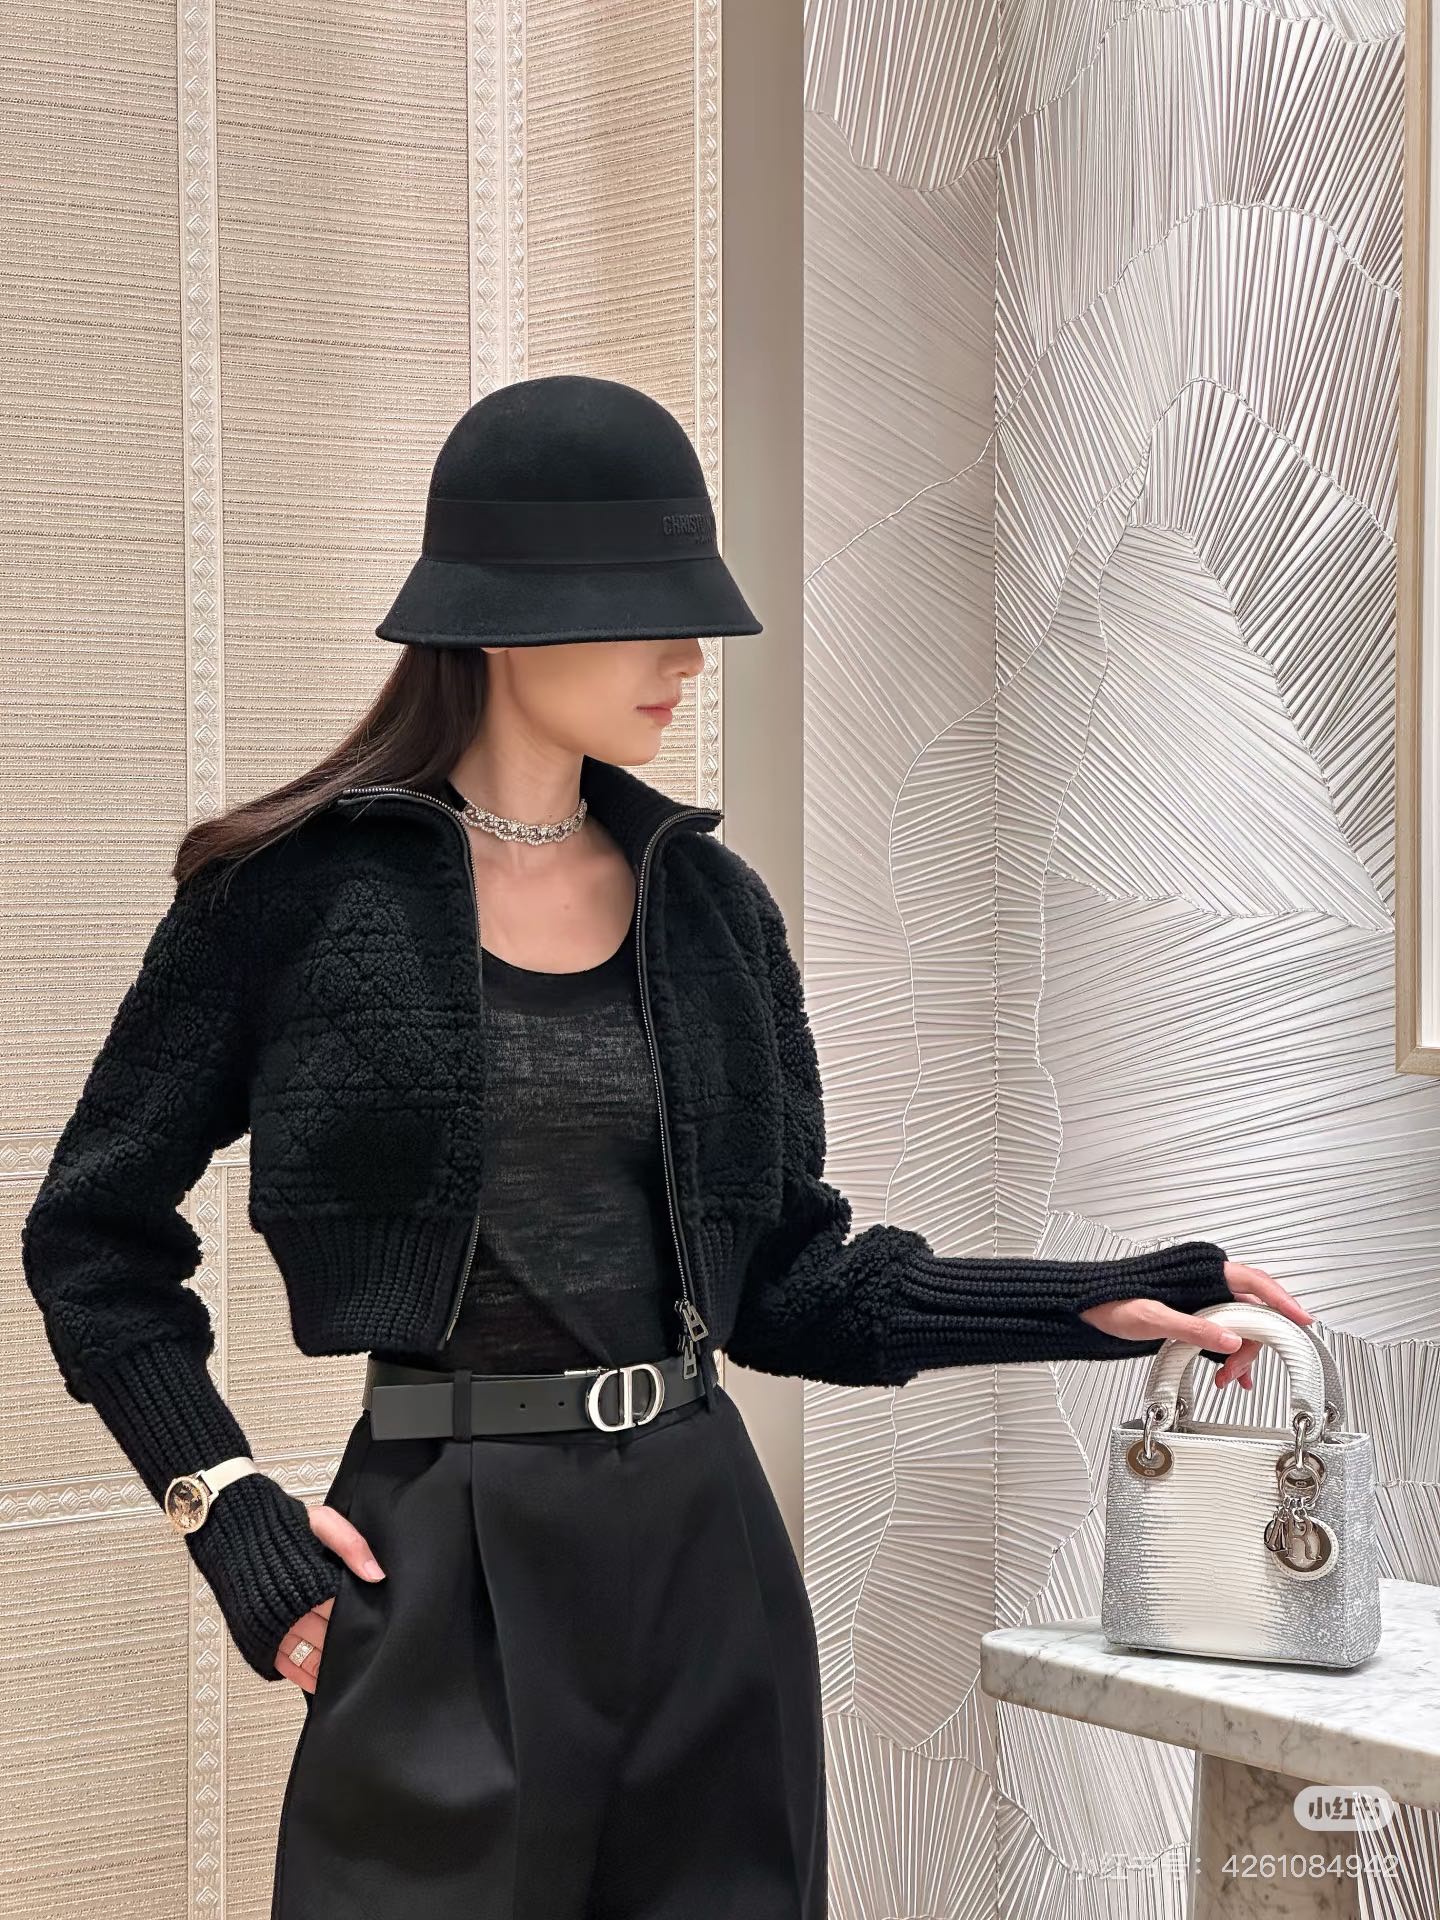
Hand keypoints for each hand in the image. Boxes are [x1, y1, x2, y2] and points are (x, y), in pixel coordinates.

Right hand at [272, 1497, 386, 1690]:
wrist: (231, 1524)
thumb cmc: (276, 1522)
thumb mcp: (321, 1521)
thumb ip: (351, 1544)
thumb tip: (376, 1574)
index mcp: (313, 1582)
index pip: (343, 1612)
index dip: (360, 1623)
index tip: (375, 1634)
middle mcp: (293, 1608)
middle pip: (328, 1636)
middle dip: (345, 1645)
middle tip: (364, 1659)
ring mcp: (273, 1622)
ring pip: (307, 1653)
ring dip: (323, 1665)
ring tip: (343, 1677)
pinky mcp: (255, 1631)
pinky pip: (281, 1660)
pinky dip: (297, 1671)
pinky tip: (311, 1678)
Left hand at [1078, 1259, 1313, 1393]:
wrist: (1085, 1309)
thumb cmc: (1110, 1302)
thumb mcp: (1151, 1317)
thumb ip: (1193, 1327)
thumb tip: (1231, 1338)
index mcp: (1200, 1272)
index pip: (1254, 1281)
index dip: (1282, 1301)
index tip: (1303, 1320)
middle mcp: (1205, 1283)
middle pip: (1251, 1311)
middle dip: (1253, 1343)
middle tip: (1239, 1372)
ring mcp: (1200, 1301)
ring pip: (1240, 1327)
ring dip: (1239, 1355)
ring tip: (1227, 1379)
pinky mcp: (1193, 1318)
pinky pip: (1224, 1335)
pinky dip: (1230, 1356)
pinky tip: (1232, 1376)